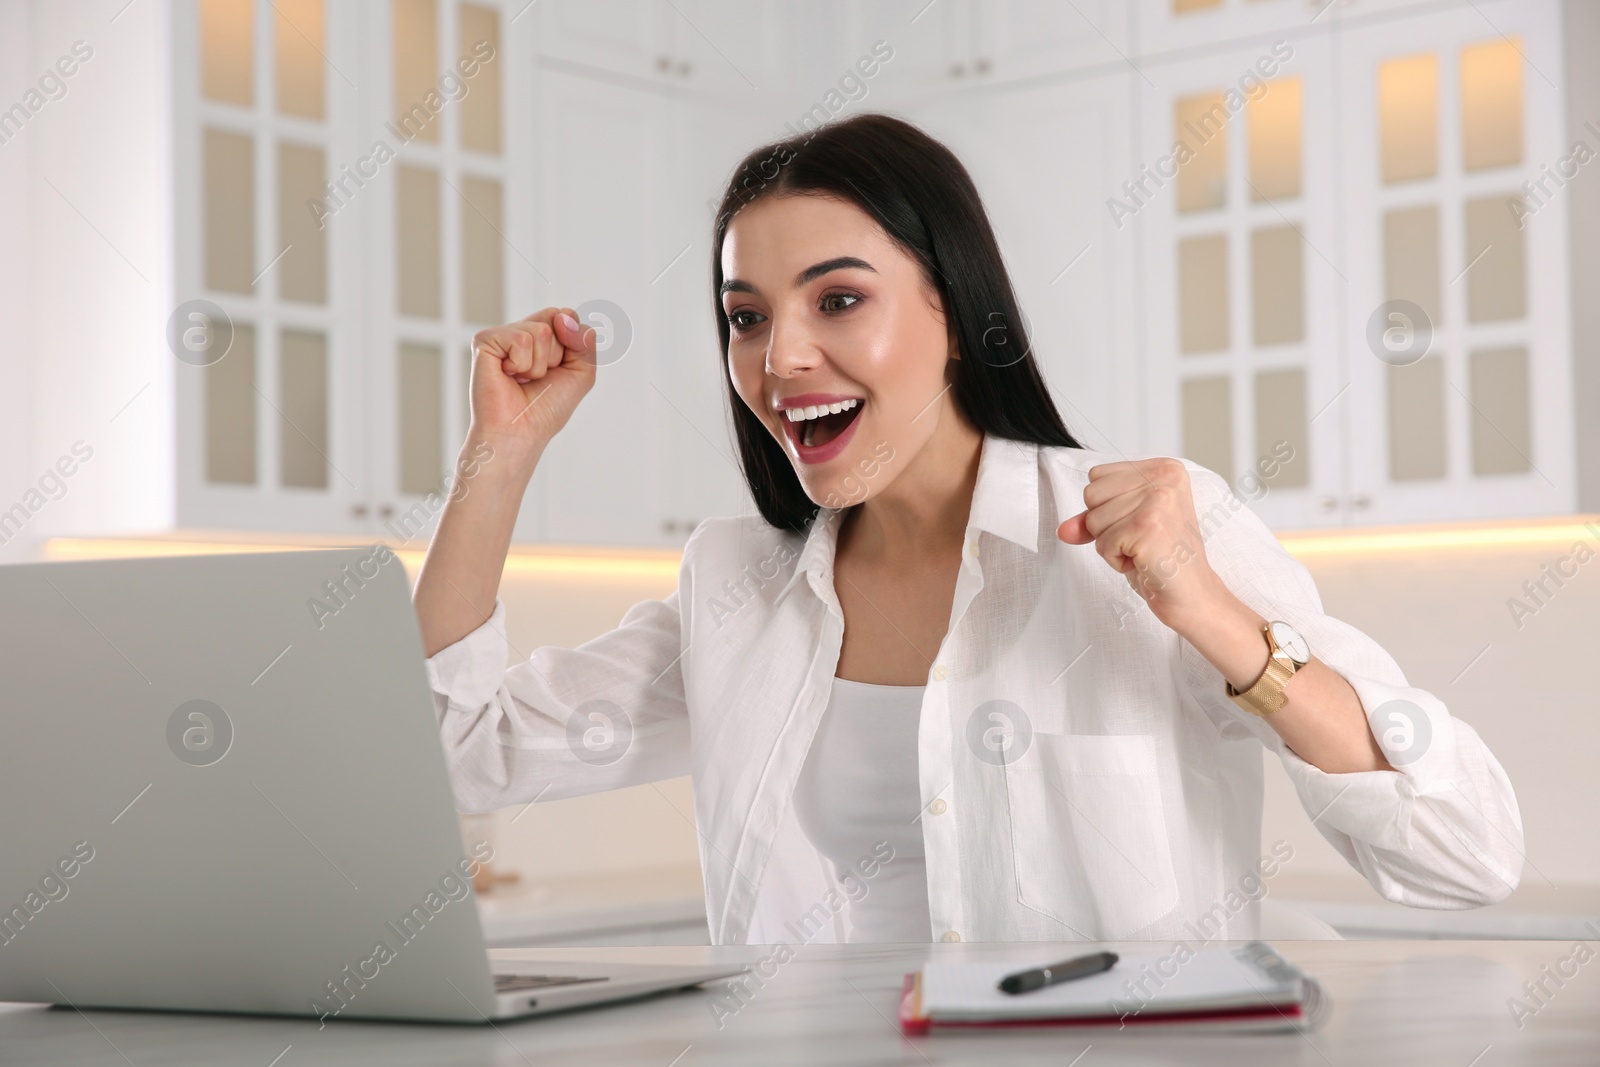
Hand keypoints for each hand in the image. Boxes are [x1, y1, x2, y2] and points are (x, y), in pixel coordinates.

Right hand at [468, 307, 596, 466]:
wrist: (521, 432)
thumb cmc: (546, 408)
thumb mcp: (581, 373)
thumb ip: (585, 340)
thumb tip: (564, 314)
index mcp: (540, 336)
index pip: (567, 316)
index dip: (572, 342)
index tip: (557, 369)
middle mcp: (520, 331)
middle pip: (556, 317)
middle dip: (557, 353)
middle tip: (538, 377)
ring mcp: (501, 335)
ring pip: (541, 330)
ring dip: (539, 364)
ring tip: (522, 379)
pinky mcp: (485, 341)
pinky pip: (521, 338)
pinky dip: (522, 364)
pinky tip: (508, 376)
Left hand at [1055, 457, 1221, 627]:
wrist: (1192, 594)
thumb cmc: (1163, 557)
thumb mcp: (1126, 525)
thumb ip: (1092, 518)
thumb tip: (1063, 529)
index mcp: (1164, 468)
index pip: (1097, 475)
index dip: (1107, 507)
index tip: (1140, 522)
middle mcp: (1164, 478)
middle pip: (1091, 494)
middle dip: (1106, 525)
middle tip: (1141, 539)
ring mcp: (1157, 501)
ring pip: (1093, 520)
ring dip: (1111, 544)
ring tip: (1143, 550)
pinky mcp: (1147, 527)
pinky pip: (1102, 543)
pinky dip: (1116, 560)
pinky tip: (1143, 561)